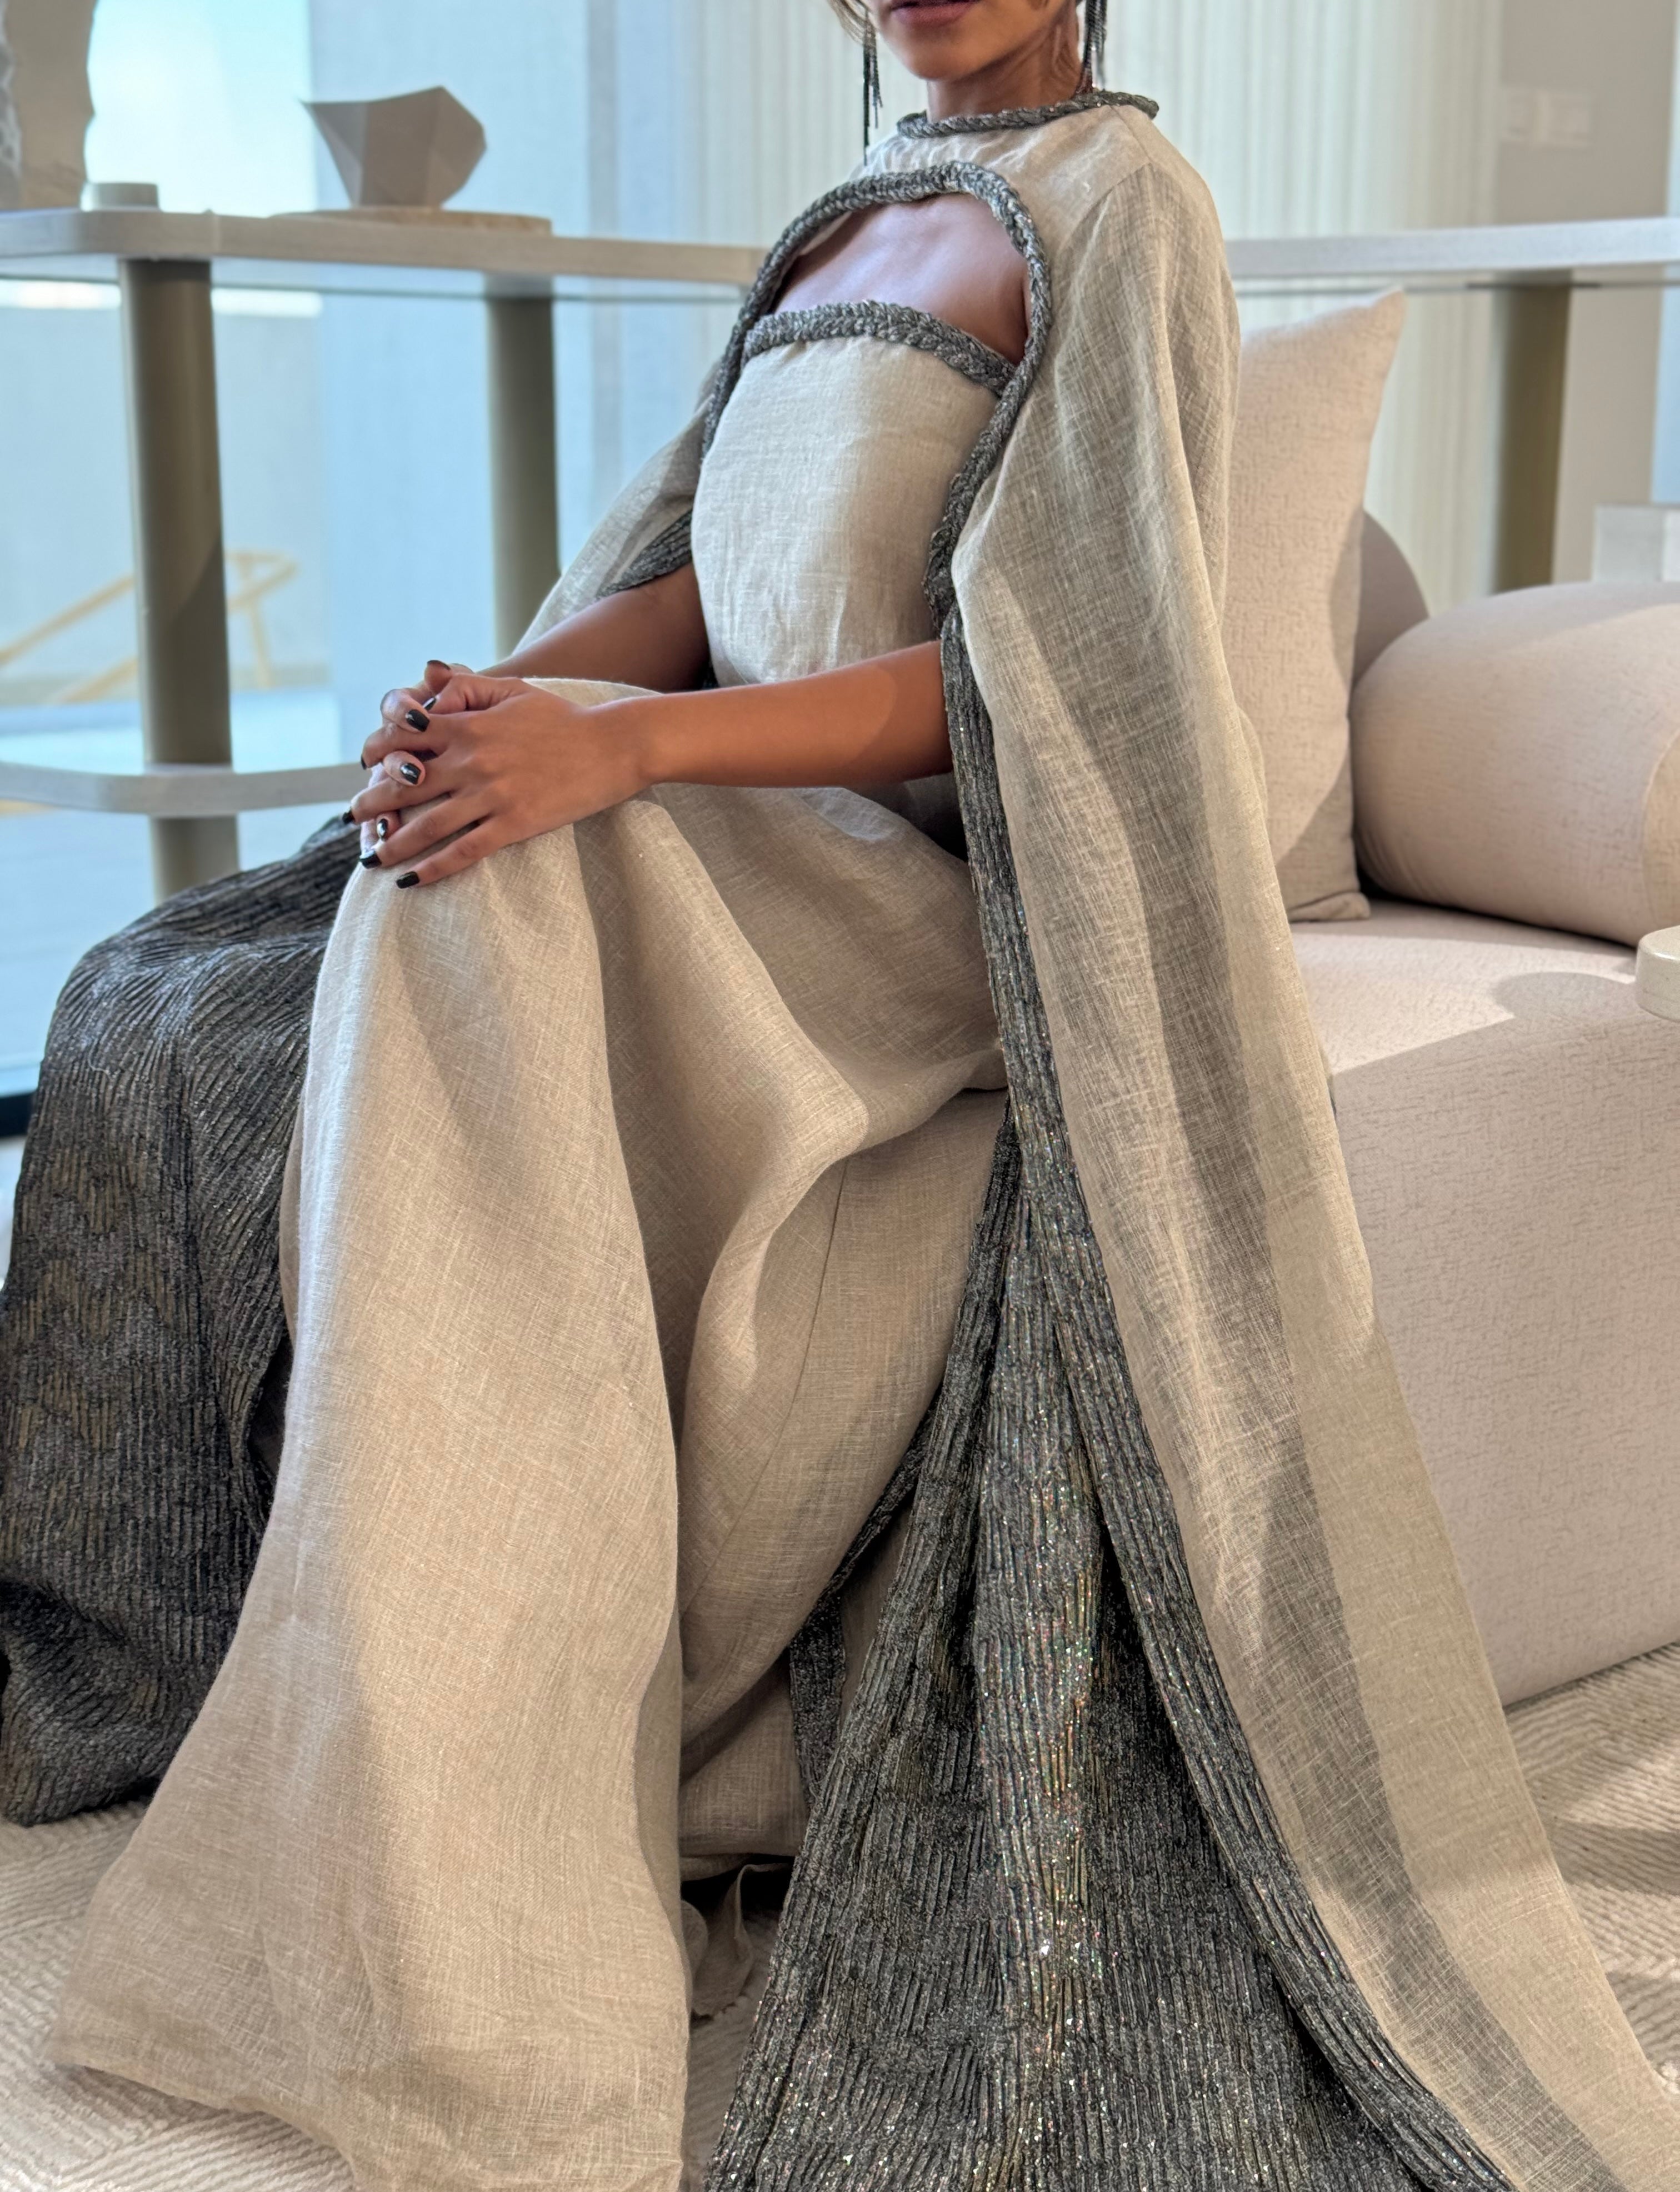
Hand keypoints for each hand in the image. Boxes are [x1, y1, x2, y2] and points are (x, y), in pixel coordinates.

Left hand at [347, 673, 651, 887]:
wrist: (613, 746)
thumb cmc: (563, 718)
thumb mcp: (513, 689)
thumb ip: (468, 687)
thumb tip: (429, 682)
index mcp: (469, 726)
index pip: (404, 736)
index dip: (377, 751)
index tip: (365, 765)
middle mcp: (472, 761)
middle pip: (405, 785)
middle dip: (372, 803)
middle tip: (352, 818)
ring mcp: (491, 796)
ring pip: (428, 825)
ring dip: (393, 843)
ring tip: (371, 857)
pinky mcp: (513, 824)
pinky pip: (465, 851)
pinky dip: (435, 867)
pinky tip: (412, 880)